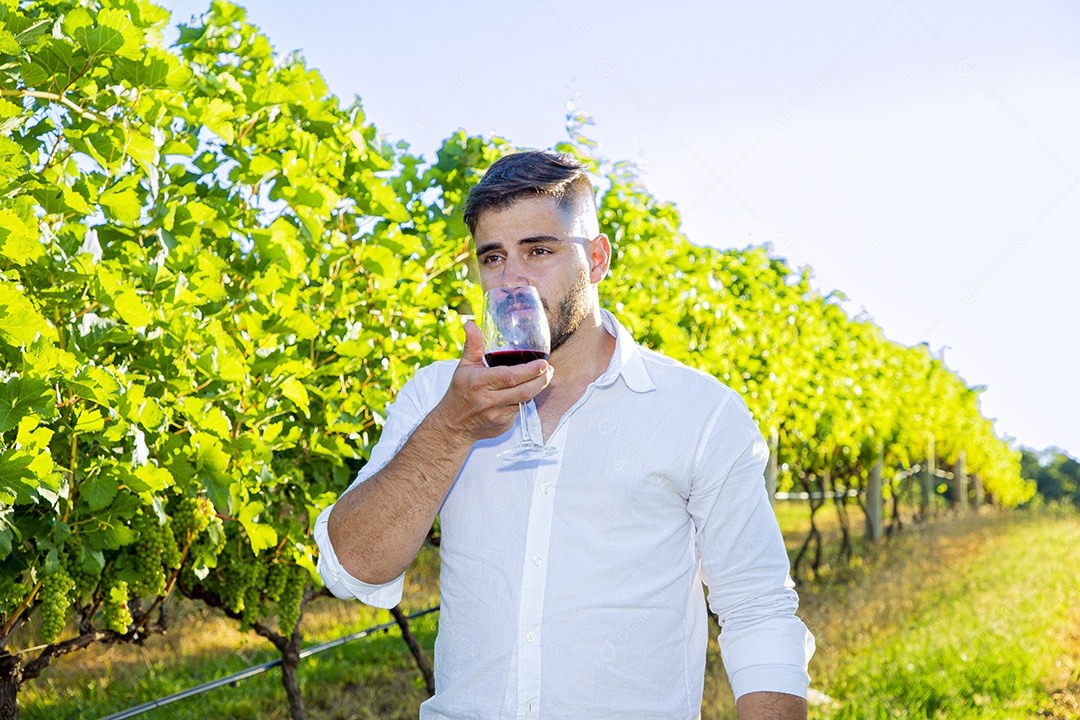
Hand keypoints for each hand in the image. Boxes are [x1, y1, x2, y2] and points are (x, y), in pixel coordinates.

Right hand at [431, 320, 552, 442]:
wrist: (453, 425)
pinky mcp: (504, 425)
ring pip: (524, 401)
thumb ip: (473, 345)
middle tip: (549, 370)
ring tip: (542, 377)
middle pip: (523, 391)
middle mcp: (489, 400)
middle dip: (541, 380)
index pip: (510, 376)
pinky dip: (524, 400)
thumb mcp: (464, 366)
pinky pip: (519, 410)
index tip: (543, 363)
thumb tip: (470, 324)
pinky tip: (525, 391)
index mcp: (480, 383)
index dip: (530, 370)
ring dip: (535, 389)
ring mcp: (497, 415)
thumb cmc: (459, 393)